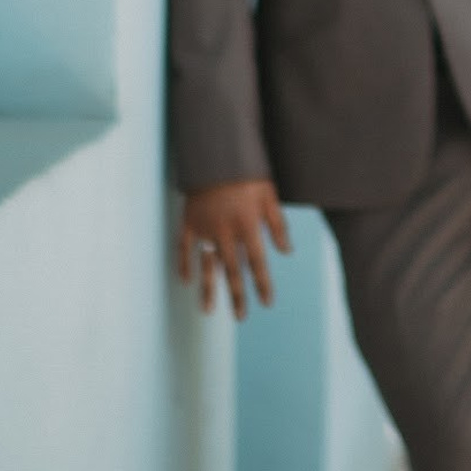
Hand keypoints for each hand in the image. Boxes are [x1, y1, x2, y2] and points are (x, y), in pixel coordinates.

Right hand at [176, 178, 291, 318]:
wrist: (215, 154)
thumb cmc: (248, 172)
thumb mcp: (269, 194)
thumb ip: (277, 224)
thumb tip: (286, 252)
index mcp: (247, 226)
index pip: (257, 263)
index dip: (262, 284)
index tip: (266, 303)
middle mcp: (225, 233)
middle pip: (232, 271)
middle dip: (237, 295)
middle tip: (241, 317)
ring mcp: (204, 229)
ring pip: (207, 266)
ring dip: (209, 289)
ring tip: (208, 311)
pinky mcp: (189, 222)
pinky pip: (184, 248)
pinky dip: (184, 264)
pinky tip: (186, 281)